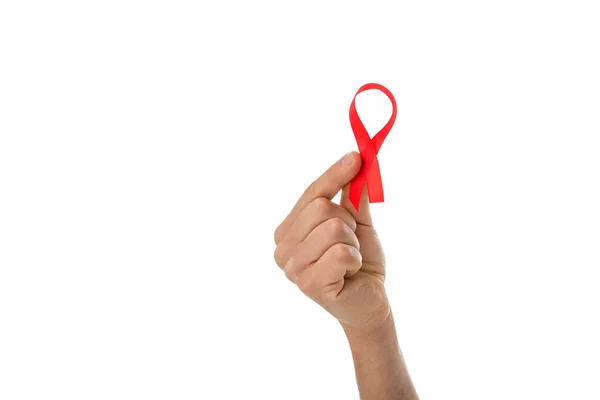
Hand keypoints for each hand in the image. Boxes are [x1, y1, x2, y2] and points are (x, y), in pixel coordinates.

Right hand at [274, 152, 389, 331]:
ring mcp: (292, 268)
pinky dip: (354, 260)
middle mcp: (282, 248)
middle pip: (320, 208)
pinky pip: (342, 252)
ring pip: (333, 229)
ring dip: (352, 243)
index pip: (310, 193)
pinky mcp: (309, 284)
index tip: (356, 157)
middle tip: (350, 243)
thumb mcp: (357, 224)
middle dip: (347, 223)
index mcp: (288, 230)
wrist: (370, 301)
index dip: (334, 175)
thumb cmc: (359, 262)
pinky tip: (349, 274)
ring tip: (349, 260)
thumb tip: (359, 161)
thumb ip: (353, 196)